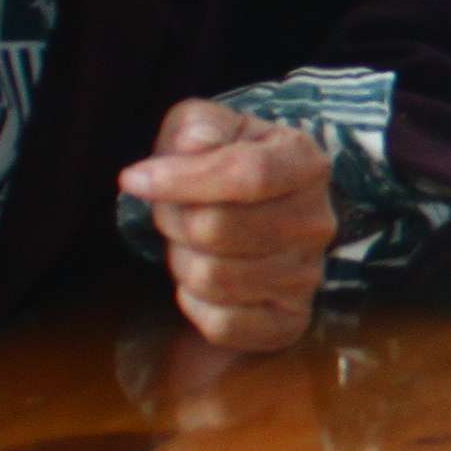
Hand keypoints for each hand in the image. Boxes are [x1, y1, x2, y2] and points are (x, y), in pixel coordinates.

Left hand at [120, 99, 338, 352]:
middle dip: (173, 220)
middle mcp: (316, 222)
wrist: (257, 211)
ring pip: (214, 278)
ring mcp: (308, 276)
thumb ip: (198, 126)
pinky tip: (201, 283)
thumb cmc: (222, 165)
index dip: (182, 180)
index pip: (247, 175)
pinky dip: (195, 304)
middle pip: (218, 230)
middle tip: (171, 212)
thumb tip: (194, 146)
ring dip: (181, 262)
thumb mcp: (208, 126)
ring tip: (189, 245)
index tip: (134, 179)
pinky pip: (223, 324)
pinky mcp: (290, 321)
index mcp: (305, 163)